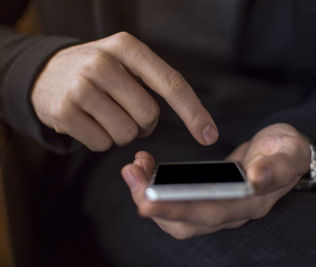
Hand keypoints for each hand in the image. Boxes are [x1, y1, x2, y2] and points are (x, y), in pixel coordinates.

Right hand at [31, 32, 217, 150]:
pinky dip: (101, 140)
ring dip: (121, 132)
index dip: (193, 112)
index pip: (171, 83)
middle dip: (143, 123)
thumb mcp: (125, 62)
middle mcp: (103, 63)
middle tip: (123, 109)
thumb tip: (198, 123)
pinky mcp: (64, 112)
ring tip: (104, 113)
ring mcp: (81, 87)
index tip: (210, 136)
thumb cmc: (98, 72)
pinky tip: (87, 121)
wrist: (45, 73)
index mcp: (127, 48)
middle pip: (149, 116)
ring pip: (126, 134)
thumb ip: (155, 82)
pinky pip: (102, 145)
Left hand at [121, 123, 310, 238]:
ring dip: (150, 195)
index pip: (211, 214)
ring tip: (134, 168)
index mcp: (252, 203)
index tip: (147, 202)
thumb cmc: (288, 151)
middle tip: (130, 175)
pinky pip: (177, 202)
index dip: (177, 210)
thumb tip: (256, 180)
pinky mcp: (207, 198)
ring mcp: (218, 208)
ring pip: (177, 216)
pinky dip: (157, 188)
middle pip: (186, 222)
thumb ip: (277, 167)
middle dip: (154, 202)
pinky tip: (147, 167)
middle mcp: (232, 213)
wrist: (283, 153)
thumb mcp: (290, 152)